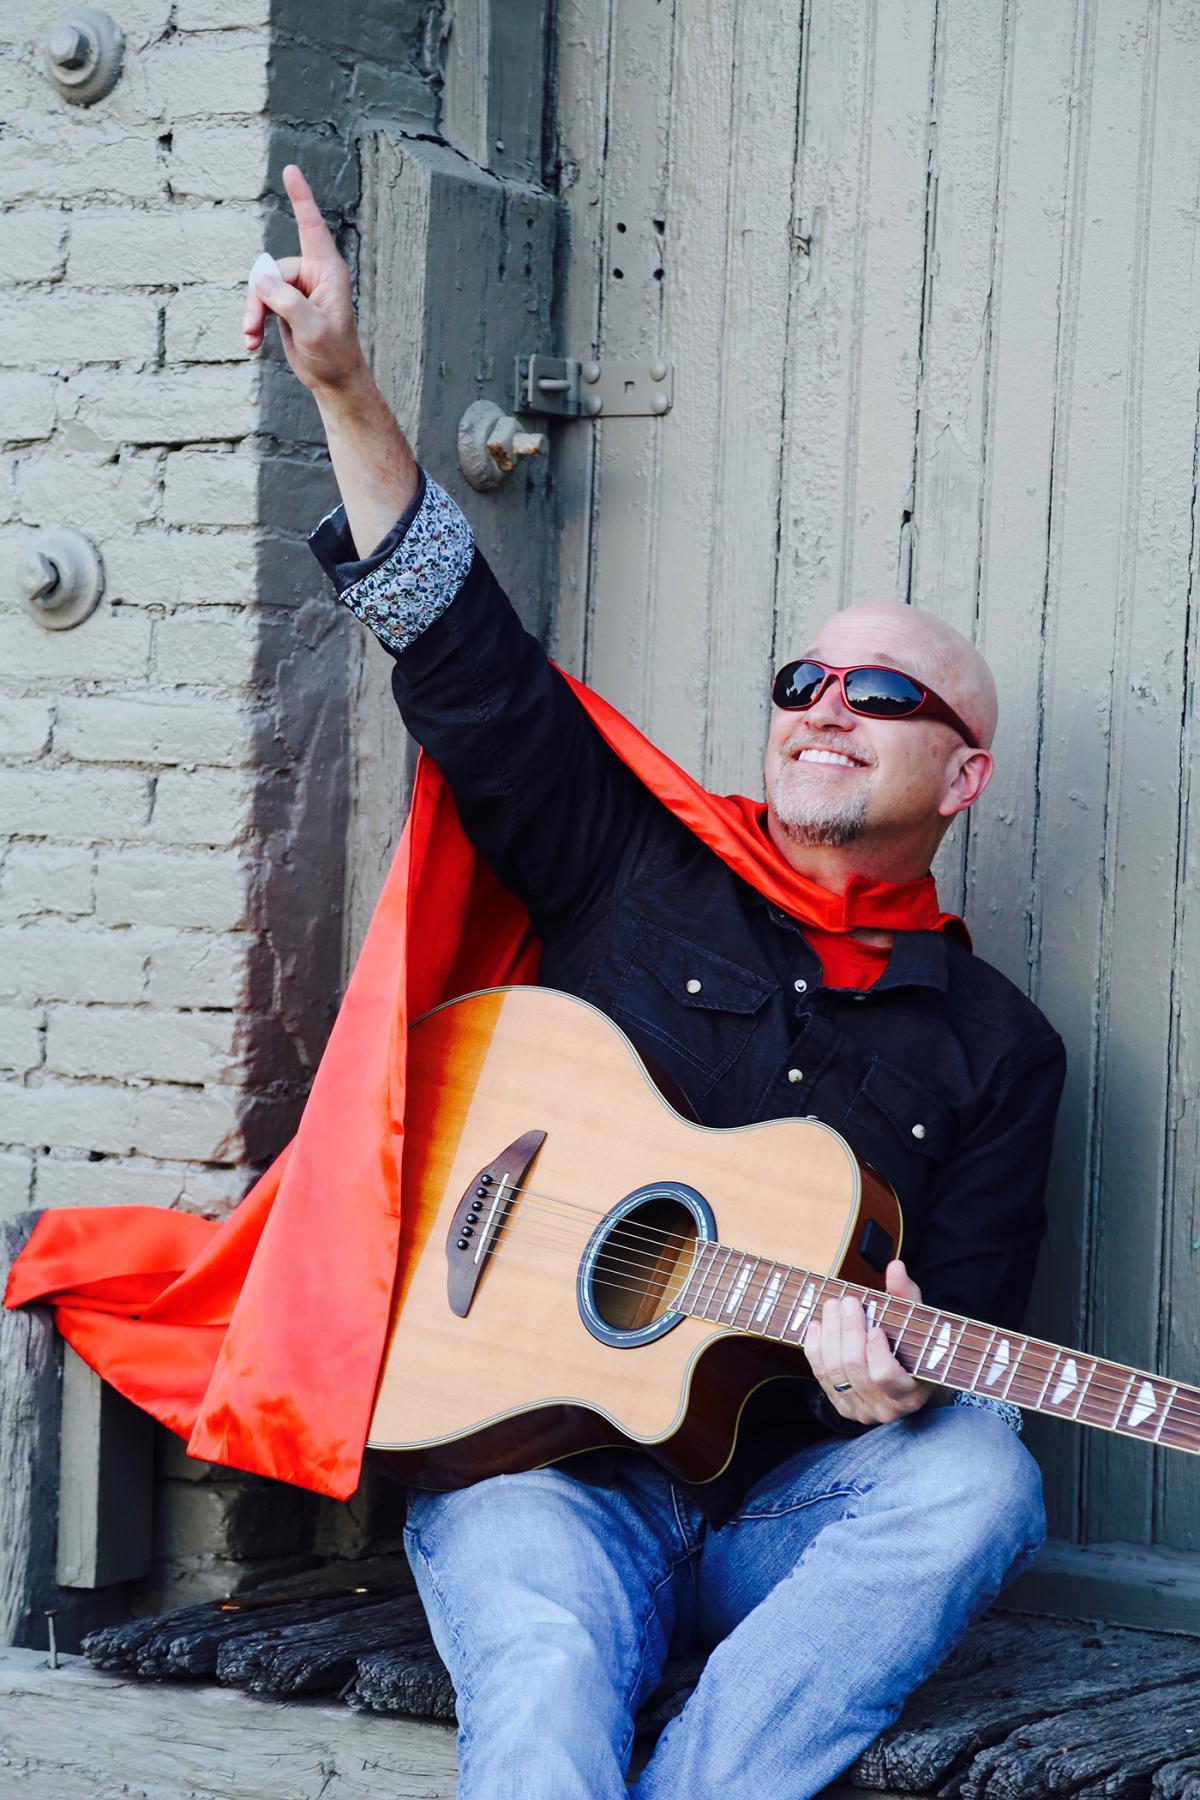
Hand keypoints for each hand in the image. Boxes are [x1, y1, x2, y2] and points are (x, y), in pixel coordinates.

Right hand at [242, 164, 365, 396]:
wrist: (333, 380)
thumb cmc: (333, 355)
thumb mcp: (312, 328)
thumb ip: (287, 302)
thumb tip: (261, 280)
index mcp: (328, 271)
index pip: (311, 226)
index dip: (301, 197)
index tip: (291, 170)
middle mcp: (313, 275)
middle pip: (271, 270)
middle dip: (258, 298)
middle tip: (252, 328)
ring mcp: (298, 290)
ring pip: (261, 287)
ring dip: (253, 313)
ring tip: (250, 338)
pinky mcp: (287, 305)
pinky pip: (261, 302)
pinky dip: (253, 322)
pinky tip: (251, 343)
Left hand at [803, 1259, 933, 1425]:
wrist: (909, 1381)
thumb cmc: (917, 1349)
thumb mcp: (919, 1324)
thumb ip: (907, 1296)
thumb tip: (895, 1267)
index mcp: (910, 1392)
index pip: (885, 1376)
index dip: (876, 1352)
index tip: (874, 1328)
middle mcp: (885, 1408)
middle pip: (854, 1368)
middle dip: (847, 1331)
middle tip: (846, 1302)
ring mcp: (860, 1410)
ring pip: (834, 1372)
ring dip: (829, 1334)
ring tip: (832, 1307)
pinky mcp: (841, 1406)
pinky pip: (820, 1375)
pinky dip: (815, 1347)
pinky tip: (817, 1325)